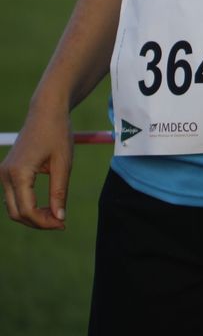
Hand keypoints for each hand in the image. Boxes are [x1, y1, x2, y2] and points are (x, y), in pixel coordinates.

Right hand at [0, 103, 72, 229]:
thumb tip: (59, 218)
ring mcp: (3, 173)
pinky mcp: (7, 172)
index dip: (44, 222)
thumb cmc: (57, 133)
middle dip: (37, 222)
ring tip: (56, 215)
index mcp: (18, 173)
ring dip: (32, 216)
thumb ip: (59, 192)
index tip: (63, 224)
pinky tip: (46, 206)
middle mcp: (5, 175)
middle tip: (61, 223)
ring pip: (13, 207)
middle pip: (16, 213)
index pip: (27, 209)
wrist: (46, 111)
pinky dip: (27, 205)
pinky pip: (13, 197)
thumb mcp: (63, 164)